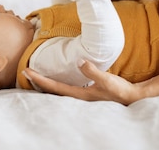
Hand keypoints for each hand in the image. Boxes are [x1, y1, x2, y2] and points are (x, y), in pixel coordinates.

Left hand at [23, 60, 144, 104]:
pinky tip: (59, 78)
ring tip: (37, 74)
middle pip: (52, 90)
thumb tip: (79, 61)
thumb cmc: (120, 90)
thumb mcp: (107, 80)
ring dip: (47, 82)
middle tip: (26, 71)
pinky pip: (67, 87)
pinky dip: (58, 82)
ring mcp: (82, 95)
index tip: (26, 71)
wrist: (132, 97)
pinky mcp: (87, 91)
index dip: (39, 79)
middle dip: (39, 81)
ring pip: (59, 89)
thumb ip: (93, 72)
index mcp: (79, 94)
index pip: (54, 86)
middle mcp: (78, 96)